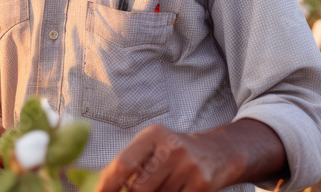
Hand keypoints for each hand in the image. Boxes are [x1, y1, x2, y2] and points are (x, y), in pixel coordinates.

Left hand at [94, 124, 233, 191]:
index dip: (108, 185)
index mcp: (153, 135)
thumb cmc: (174, 153)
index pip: (123, 164)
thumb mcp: (152, 147)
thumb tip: (102, 188)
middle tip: (139, 190)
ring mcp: (188, 167)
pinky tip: (175, 189)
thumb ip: (128, 164)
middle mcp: (171, 148)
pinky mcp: (201, 185)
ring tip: (164, 185)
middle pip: (138, 188)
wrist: (218, 153)